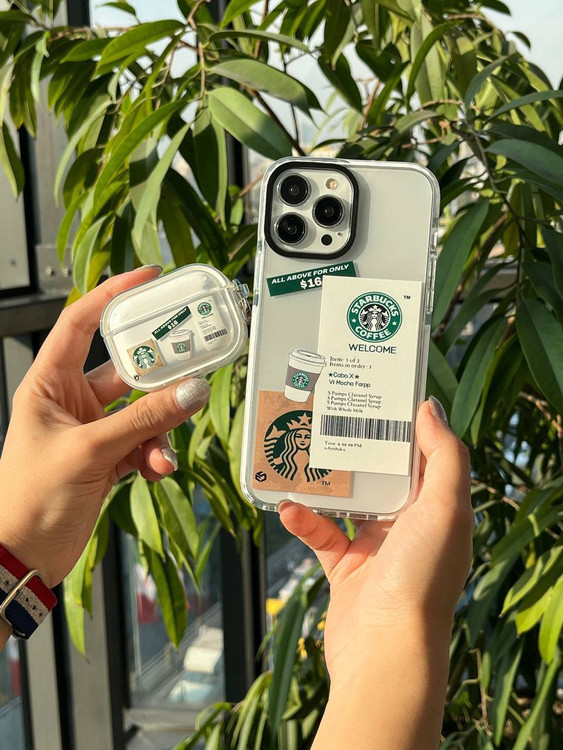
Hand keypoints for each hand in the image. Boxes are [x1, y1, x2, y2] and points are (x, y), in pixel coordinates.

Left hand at [0, 267, 209, 589]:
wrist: (23, 557)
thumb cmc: (31, 499)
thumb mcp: (89, 451)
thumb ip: (144, 421)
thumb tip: (191, 392)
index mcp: (49, 384)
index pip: (79, 322)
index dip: (112, 295)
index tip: (148, 278)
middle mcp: (71, 400)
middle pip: (124, 370)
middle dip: (157, 374)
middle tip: (192, 364)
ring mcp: (91, 430)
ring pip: (142, 412)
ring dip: (160, 429)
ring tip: (164, 449)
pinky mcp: (107, 457)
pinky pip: (143, 443)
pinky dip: (154, 454)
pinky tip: (155, 469)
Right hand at [279, 399, 472, 748]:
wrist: (385, 651)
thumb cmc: (421, 577)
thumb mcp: (445, 508)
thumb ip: (444, 455)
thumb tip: (430, 407)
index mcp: (437, 509)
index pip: (422, 456)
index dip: (403, 425)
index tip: (376, 393)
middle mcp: (410, 526)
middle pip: (381, 474)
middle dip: (356, 447)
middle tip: (328, 415)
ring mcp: (376, 548)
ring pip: (347, 502)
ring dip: (323, 481)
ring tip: (298, 452)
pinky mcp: (346, 569)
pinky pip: (321, 534)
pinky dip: (303, 520)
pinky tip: (286, 506)